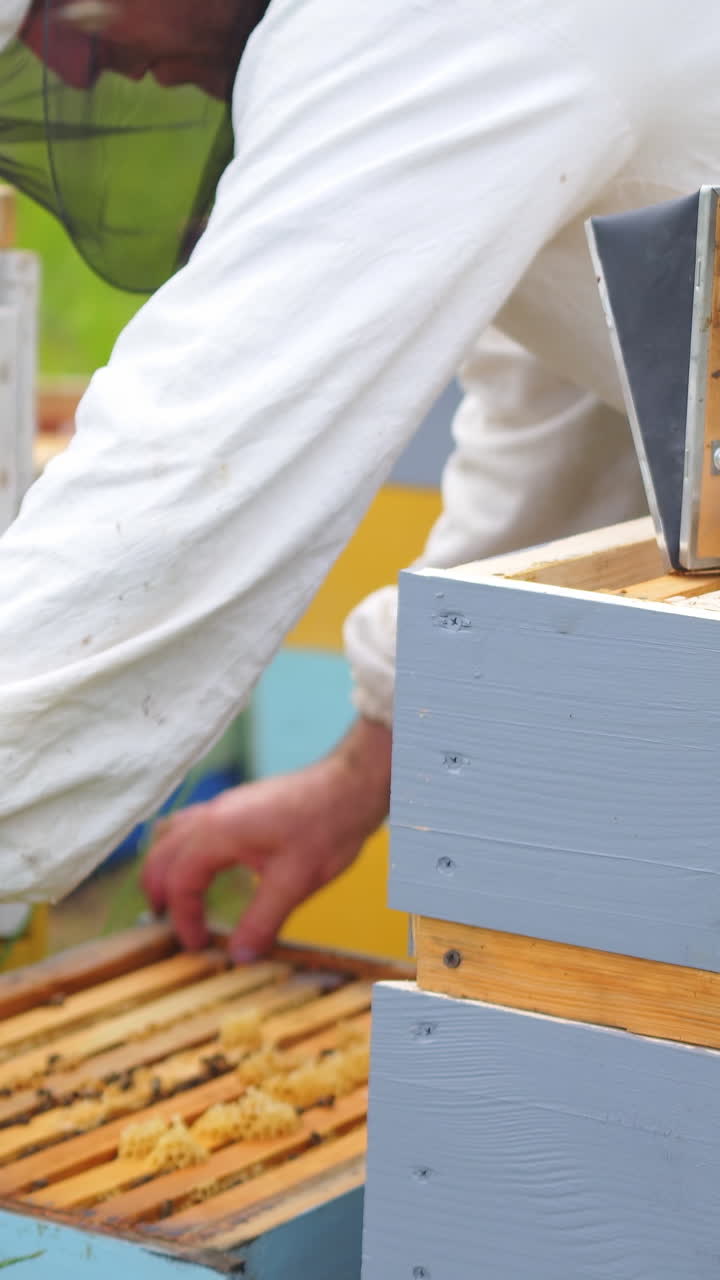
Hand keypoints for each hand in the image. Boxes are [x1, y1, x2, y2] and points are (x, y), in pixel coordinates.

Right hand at [141, 717, 391, 961]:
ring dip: (167, 867)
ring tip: (175, 898)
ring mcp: (225, 804)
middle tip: (169, 925)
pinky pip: (193, 824)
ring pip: (172, 835)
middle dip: (160, 892)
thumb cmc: (326, 827)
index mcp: (218, 832)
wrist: (352, 785)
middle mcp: (213, 813)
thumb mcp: (295, 883)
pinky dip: (183, 850)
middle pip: (162, 854)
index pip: (180, 882)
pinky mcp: (239, 803)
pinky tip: (203, 866)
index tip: (197, 946)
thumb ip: (262, 921)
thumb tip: (239, 956)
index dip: (184, 919)